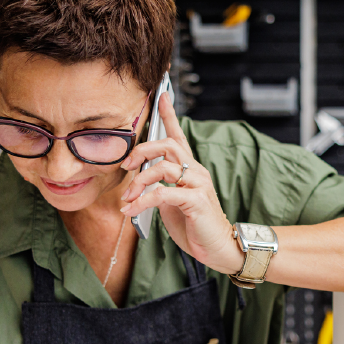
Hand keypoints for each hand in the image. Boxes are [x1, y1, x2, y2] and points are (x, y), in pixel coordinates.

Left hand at [119, 92, 241, 273]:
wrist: (218, 247)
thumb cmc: (194, 224)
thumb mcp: (170, 202)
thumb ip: (157, 186)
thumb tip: (136, 182)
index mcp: (189, 168)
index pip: (179, 135)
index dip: (169, 115)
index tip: (161, 96)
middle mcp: (196, 171)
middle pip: (166, 145)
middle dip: (141, 151)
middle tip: (125, 166)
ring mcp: (198, 185)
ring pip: (163, 167)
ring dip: (138, 181)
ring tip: (127, 197)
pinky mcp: (196, 201)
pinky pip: (163, 194)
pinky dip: (142, 201)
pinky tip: (130, 210)